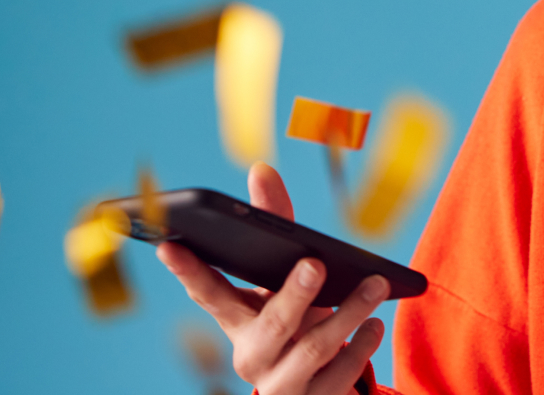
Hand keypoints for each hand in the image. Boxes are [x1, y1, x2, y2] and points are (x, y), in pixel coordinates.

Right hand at [157, 162, 390, 394]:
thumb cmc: (293, 316)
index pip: (208, 294)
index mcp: (236, 321)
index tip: (169, 244)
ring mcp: (283, 383)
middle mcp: (252, 355)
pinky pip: (339, 378)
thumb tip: (261, 169)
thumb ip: (275, 223)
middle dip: (293, 295)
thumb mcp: (281, 275)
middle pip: (269, 327)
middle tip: (315, 264)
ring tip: (374, 285)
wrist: (312, 384)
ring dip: (346, 314)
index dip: (188, 271)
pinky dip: (360, 349)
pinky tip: (375, 324)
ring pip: (311, 351)